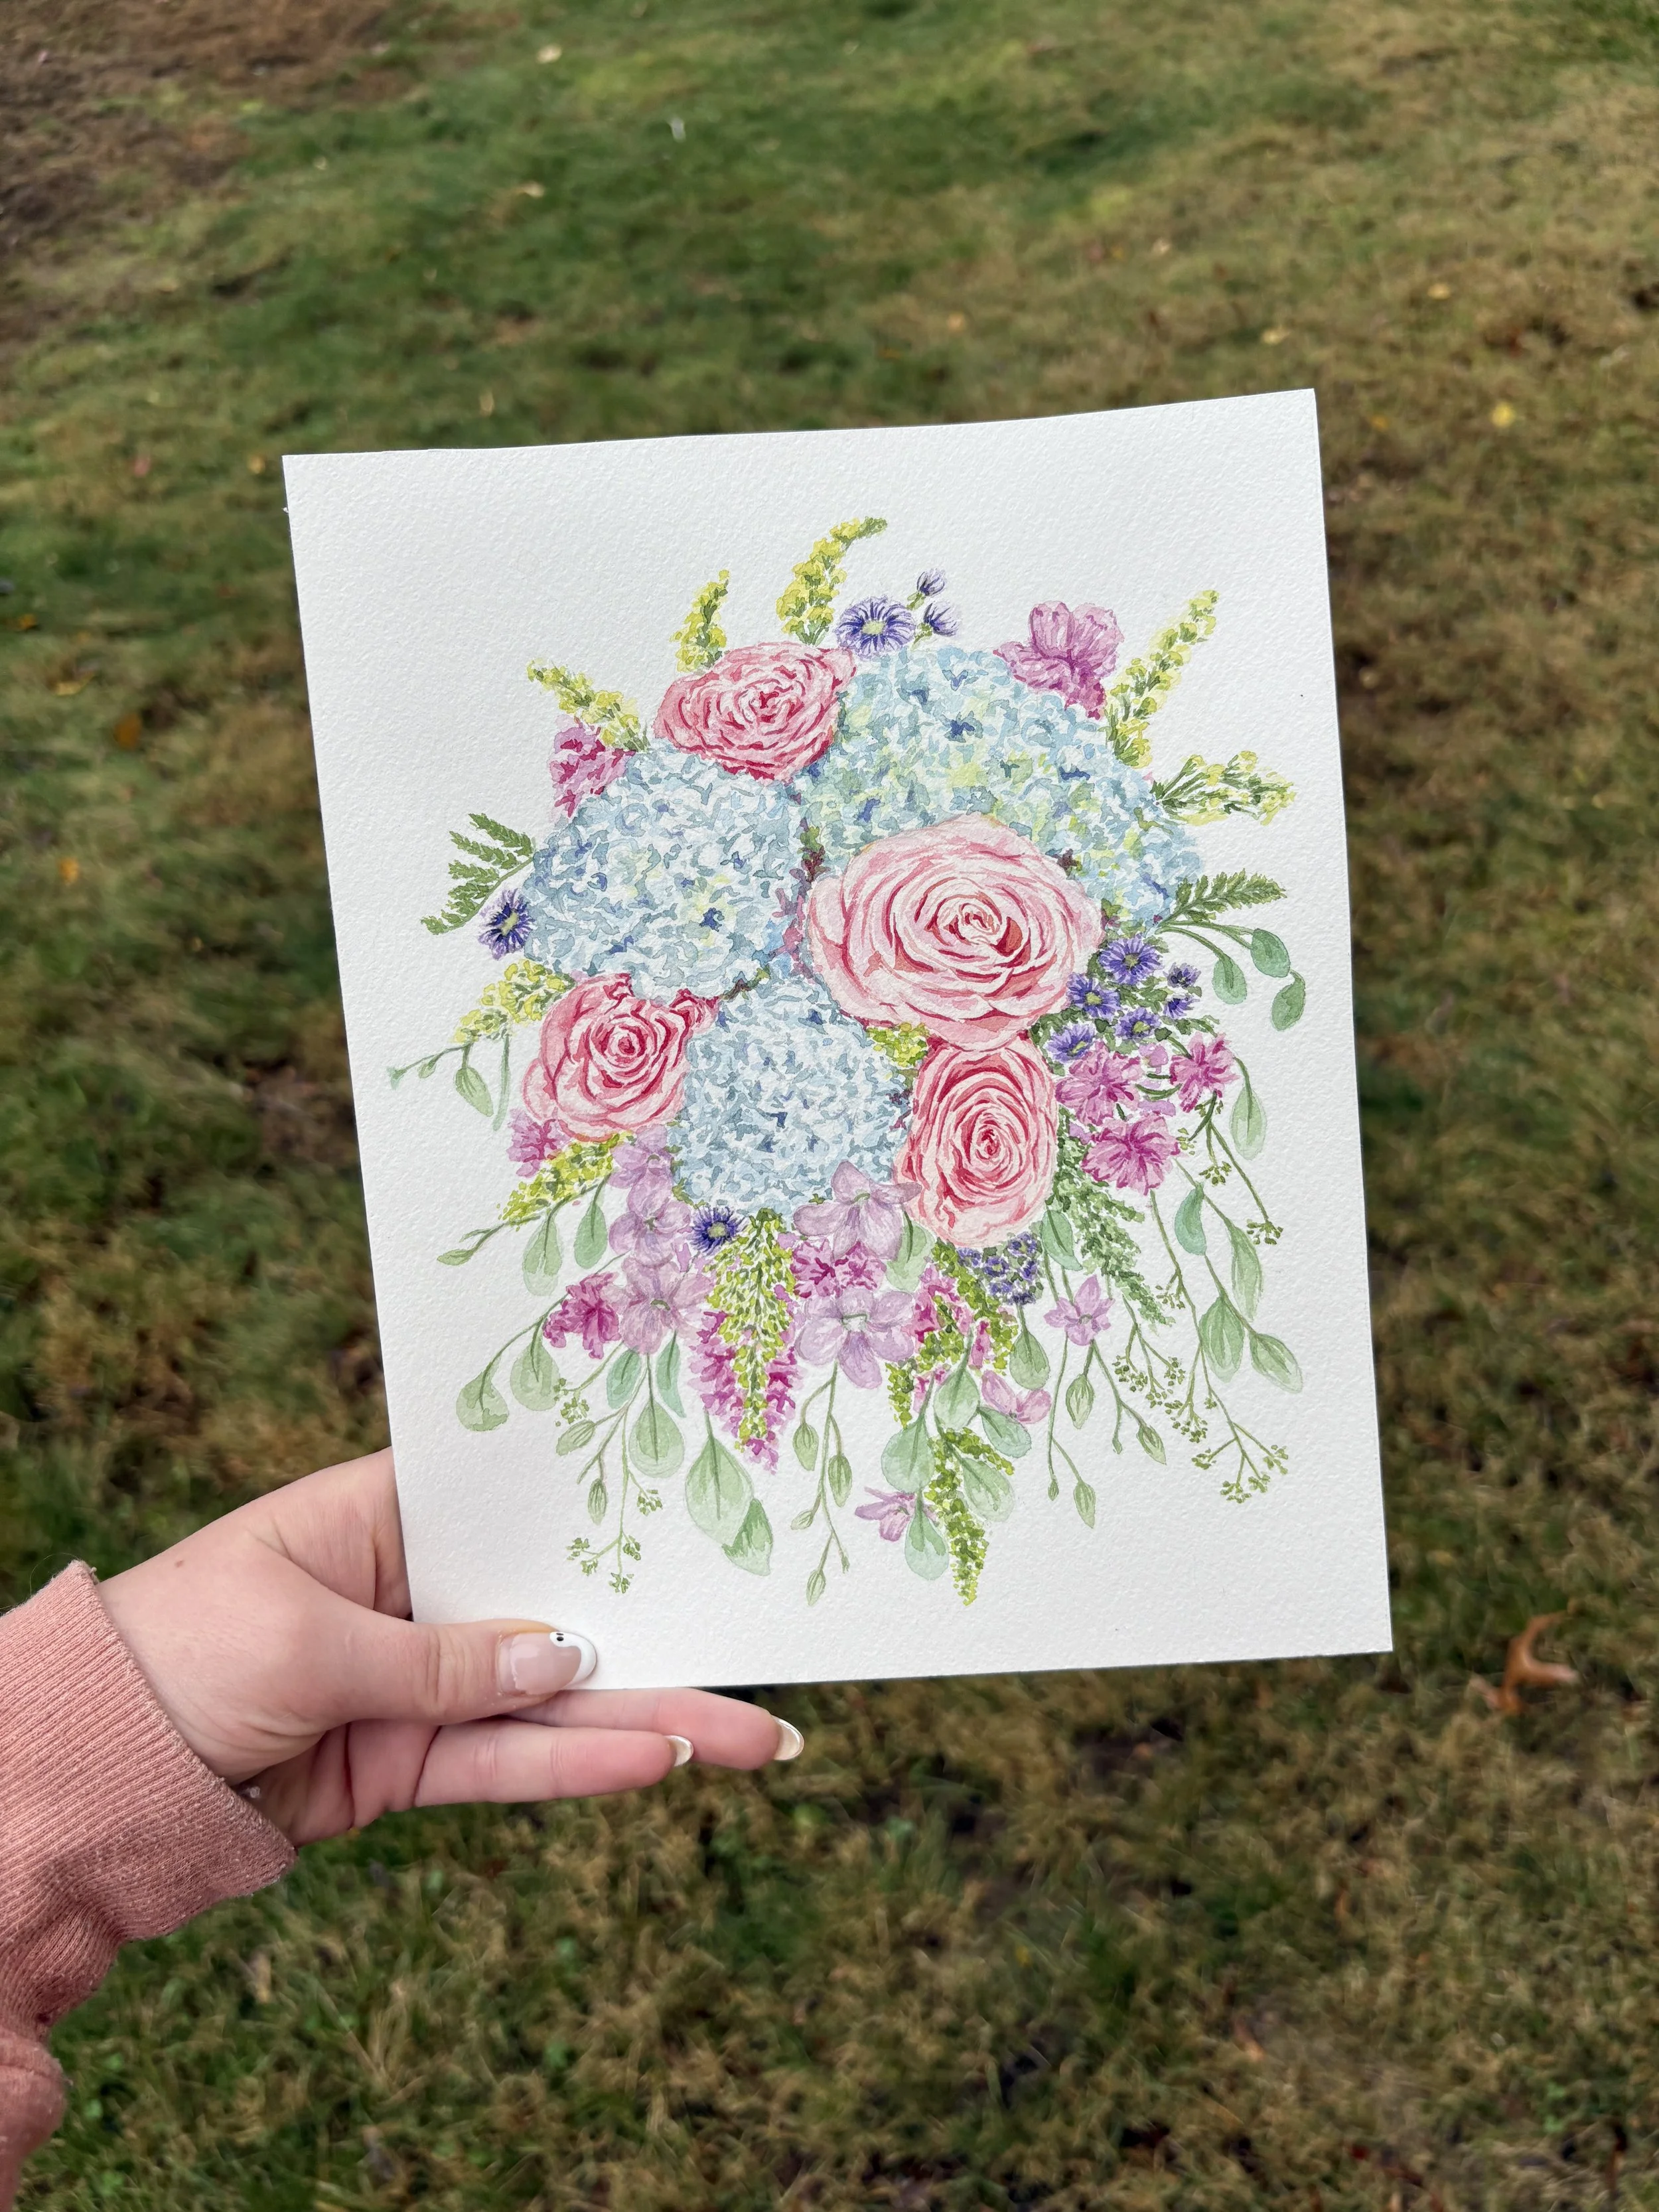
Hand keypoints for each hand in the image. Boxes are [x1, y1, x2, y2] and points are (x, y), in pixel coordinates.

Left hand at [99, 1448, 794, 1844]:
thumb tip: (565, 1658)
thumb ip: (441, 1658)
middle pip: (558, 1610)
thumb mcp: (305, 1638)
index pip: (513, 1503)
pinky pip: (506, 1765)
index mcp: (383, 1516)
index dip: (604, 1508)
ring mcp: (419, 1683)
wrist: (84, 1776)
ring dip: (648, 1718)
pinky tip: (656, 1761)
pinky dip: (575, 1770)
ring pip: (552, 1703)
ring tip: (751, 1736)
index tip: (703, 1508)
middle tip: (765, 1661)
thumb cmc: (176, 1655)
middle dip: (658, 1636)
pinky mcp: (406, 1766)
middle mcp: (416, 1593)